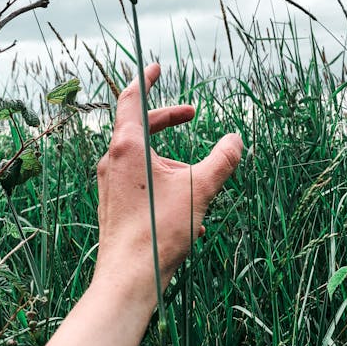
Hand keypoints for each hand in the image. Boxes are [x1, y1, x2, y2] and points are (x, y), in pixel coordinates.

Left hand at [95, 63, 242, 289]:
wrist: (129, 277)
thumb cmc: (160, 230)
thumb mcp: (200, 189)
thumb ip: (222, 160)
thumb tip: (236, 140)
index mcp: (128, 147)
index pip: (132, 99)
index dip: (145, 80)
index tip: (155, 67)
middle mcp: (112, 160)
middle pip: (139, 126)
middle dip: (167, 118)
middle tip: (191, 115)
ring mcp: (110, 182)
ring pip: (141, 156)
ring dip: (169, 157)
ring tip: (197, 179)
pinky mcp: (112, 202)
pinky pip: (138, 179)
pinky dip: (161, 179)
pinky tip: (185, 208)